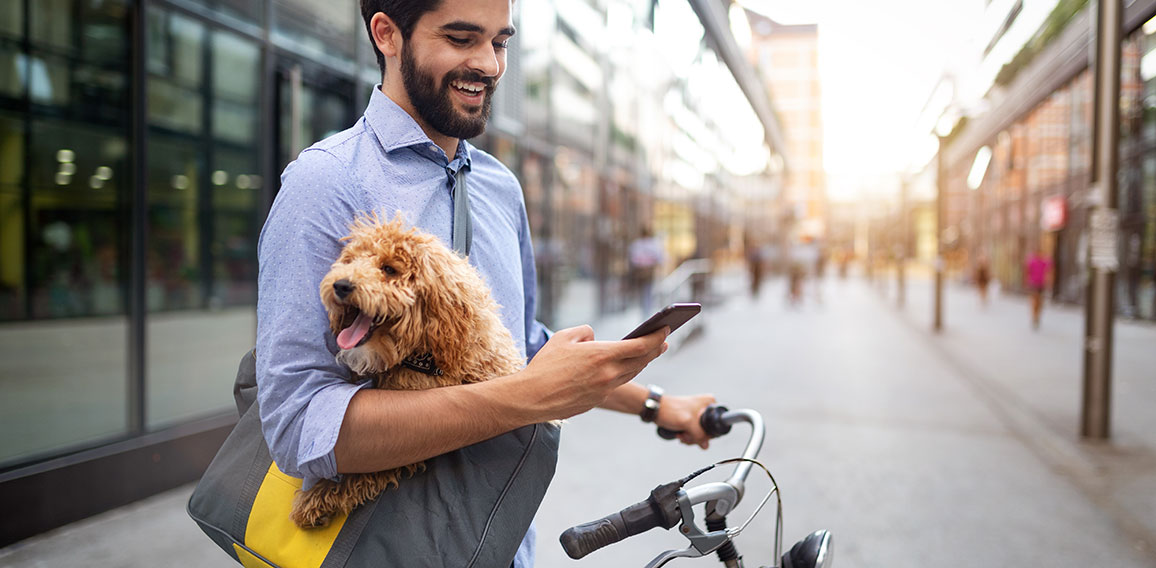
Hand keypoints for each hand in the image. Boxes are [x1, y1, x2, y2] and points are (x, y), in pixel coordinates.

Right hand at [518, 325, 668, 420]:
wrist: (532, 398)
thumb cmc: (545, 365)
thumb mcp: (563, 337)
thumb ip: (585, 332)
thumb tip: (595, 337)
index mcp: (602, 355)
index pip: (640, 345)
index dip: (656, 337)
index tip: (665, 330)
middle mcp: (608, 374)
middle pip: (641, 361)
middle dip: (655, 349)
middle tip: (662, 341)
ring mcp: (604, 390)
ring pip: (631, 374)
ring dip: (642, 362)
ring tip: (648, 353)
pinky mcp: (597, 400)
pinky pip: (616, 384)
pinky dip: (623, 374)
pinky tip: (623, 368)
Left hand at [655, 393, 715, 448]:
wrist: (655, 409)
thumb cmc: (670, 410)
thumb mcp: (688, 423)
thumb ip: (700, 435)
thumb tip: (705, 445)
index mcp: (709, 403)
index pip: (717, 423)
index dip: (708, 433)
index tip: (697, 434)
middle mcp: (704, 408)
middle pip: (708, 431)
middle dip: (696, 436)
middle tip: (686, 433)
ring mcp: (697, 415)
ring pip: (700, 434)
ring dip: (690, 438)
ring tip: (681, 433)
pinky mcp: (690, 420)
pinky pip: (694, 433)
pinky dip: (687, 436)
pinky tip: (679, 434)